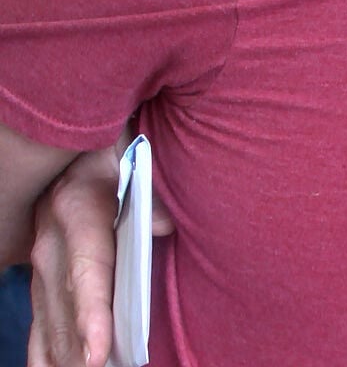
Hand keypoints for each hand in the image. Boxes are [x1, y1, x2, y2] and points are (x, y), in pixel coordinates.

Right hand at [26, 130, 172, 366]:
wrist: (78, 144)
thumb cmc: (117, 156)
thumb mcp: (136, 162)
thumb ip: (152, 196)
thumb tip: (163, 228)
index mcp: (75, 212)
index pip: (85, 275)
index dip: (91, 318)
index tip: (98, 354)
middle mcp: (51, 240)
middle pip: (64, 307)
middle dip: (77, 350)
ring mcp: (41, 257)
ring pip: (47, 317)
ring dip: (62, 355)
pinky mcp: (42, 270)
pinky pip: (40, 316)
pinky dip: (45, 349)